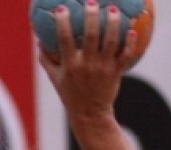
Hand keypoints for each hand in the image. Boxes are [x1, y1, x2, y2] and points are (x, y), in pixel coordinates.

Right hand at [37, 1, 137, 119]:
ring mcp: (102, 69)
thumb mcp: (56, 80)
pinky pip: (125, 56)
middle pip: (90, 36)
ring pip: (110, 42)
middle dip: (91, 17)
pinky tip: (132, 30)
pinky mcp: (115, 73)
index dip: (62, 23)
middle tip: (92, 2)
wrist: (89, 116)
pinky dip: (130, 43)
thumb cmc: (71, 95)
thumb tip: (38, 42)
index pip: (64, 41)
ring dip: (113, 24)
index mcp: (70, 66)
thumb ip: (47, 61)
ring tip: (113, 9)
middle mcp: (86, 66)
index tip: (61, 8)